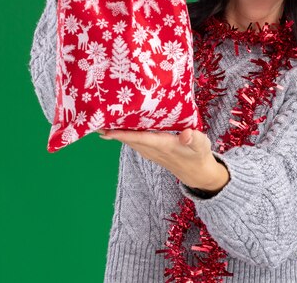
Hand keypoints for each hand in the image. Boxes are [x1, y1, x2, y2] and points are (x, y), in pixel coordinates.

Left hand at [97, 128, 229, 192]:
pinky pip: (134, 142)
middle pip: (129, 140)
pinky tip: (116, 129)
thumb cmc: (200, 155)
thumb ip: (193, 139)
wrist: (198, 174)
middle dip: (112, 132)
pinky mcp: (151, 151)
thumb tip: (186, 134)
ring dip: (115, 133)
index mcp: (164, 145)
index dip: (124, 134)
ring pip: (129, 141)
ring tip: (100, 123)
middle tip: (94, 122)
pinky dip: (123, 135)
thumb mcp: (202, 145)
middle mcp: (153, 149)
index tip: (108, 130)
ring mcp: (151, 152)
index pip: (140, 138)